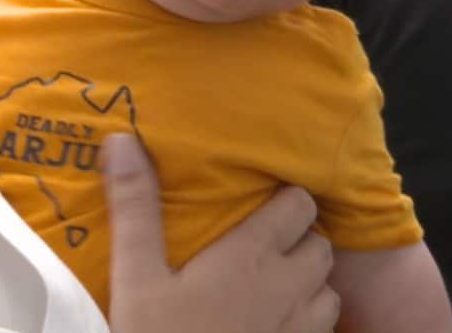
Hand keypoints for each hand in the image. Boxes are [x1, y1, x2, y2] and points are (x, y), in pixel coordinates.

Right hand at [102, 133, 338, 332]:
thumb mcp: (136, 277)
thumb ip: (136, 208)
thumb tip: (123, 138)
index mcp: (251, 255)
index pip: (299, 203)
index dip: (284, 201)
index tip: (258, 204)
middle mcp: (288, 288)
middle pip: (320, 243)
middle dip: (299, 240)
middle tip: (261, 245)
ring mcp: (299, 330)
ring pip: (328, 290)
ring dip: (308, 283)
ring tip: (272, 285)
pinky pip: (321, 332)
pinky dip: (307, 323)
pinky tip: (272, 327)